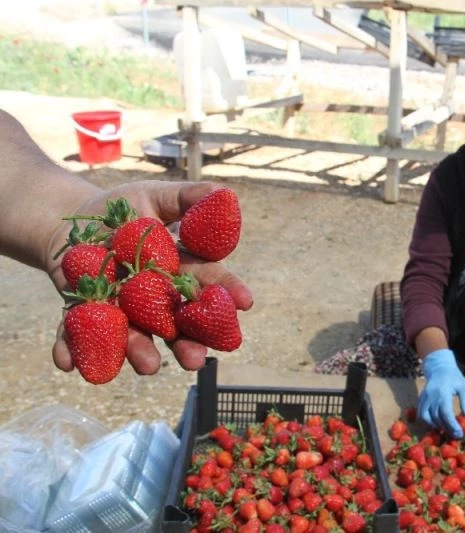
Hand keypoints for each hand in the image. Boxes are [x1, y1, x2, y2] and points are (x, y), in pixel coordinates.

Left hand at [44, 181, 253, 375]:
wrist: (70, 221)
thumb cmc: (120, 209)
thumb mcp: (154, 195)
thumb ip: (187, 197)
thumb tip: (222, 193)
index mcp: (176, 272)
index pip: (206, 284)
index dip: (226, 292)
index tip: (244, 302)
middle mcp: (153, 299)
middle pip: (176, 324)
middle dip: (187, 344)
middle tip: (197, 360)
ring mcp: (118, 310)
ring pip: (132, 336)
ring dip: (140, 353)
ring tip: (148, 366)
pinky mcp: (81, 313)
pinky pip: (74, 334)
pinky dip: (69, 349)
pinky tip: (65, 362)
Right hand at [418, 349, 464, 437]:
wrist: (439, 368)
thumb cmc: (454, 377)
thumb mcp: (464, 387)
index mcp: (443, 391)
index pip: (445, 412)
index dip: (452, 424)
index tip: (459, 432)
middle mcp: (431, 396)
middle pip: (437, 417)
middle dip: (447, 428)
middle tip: (456, 435)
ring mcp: (424, 398)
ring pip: (427, 418)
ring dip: (437, 426)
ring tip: (447, 430)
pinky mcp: (420, 399)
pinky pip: (421, 414)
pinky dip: (428, 422)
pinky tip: (437, 425)